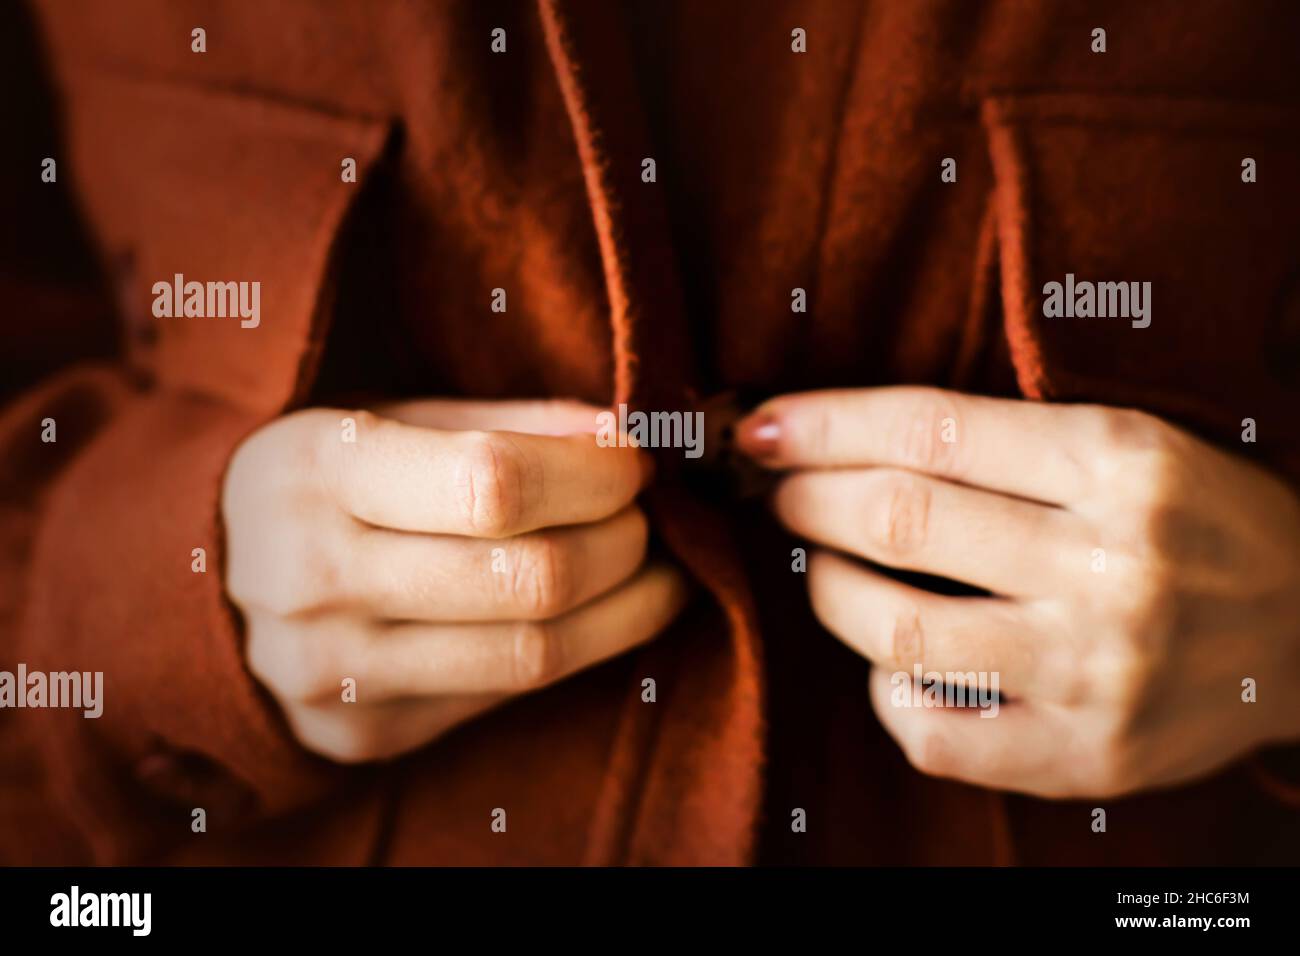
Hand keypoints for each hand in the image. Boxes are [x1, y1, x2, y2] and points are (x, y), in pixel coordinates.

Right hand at [222, 399, 686, 762]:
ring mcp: (329, 670)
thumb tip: (624, 440)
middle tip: (644, 514)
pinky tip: (608, 614)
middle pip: (527, 578)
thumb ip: (504, 425)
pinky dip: (580, 651)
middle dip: (622, 540)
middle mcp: (309, 577)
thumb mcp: (389, 417)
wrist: (210, 578)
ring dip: (625, 607)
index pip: (491, 484)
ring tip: (654, 567)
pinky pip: (504, 696)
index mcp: (313, 469)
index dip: (592, 475)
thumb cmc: (326, 477)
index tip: (633, 462)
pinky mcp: (361, 731)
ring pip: (531, 654)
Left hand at [736, 387, 1299, 797]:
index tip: (765, 425)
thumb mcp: (1129, 446)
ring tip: (824, 570)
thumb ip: (1004, 443)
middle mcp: (1109, 563)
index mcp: (1120, 461)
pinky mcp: (1087, 755)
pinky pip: (935, 733)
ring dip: (828, 591)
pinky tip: (889, 667)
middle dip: (808, 501)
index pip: (928, 427)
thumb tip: (845, 440)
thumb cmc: (1199, 523)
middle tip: (782, 495)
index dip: (824, 424)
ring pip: (897, 629)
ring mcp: (1096, 669)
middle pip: (899, 520)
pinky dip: (884, 694)